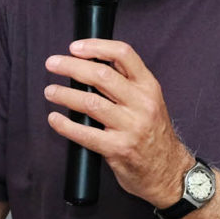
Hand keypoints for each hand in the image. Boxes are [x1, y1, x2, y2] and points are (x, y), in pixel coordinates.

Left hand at [43, 40, 194, 206]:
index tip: (75, 47)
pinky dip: (65, 125)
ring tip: (51, 91)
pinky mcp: (118, 149)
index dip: (96, 47)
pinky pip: (85, 134)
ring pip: (90, 103)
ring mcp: (130, 127)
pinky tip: (54, 119)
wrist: (169, 171)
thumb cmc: (154, 134)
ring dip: (64, 95)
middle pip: (101, 76)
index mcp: (149, 87)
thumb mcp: (150, 101)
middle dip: (71, 67)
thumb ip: (127, 82)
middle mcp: (142, 104)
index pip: (123, 55)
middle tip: (53, 64)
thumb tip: (92, 63)